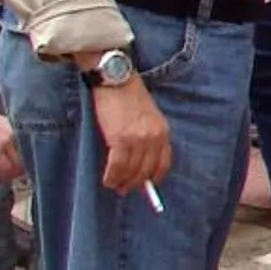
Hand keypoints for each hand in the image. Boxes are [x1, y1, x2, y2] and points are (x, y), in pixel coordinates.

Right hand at [89, 74, 172, 194]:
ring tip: (113, 186)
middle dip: (135, 184)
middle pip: (147, 171)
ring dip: (121, 182)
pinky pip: (117, 166)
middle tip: (124, 190)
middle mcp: (154, 138)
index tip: (145, 185)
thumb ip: (148, 136)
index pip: (163, 163)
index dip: (154, 177)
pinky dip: (111, 176)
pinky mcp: (120, 139)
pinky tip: (107, 180)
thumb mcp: (148, 116)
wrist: (116, 79)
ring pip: (131, 171)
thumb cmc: (129, 95)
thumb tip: (139, 161)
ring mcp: (138, 139)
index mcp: (163, 131)